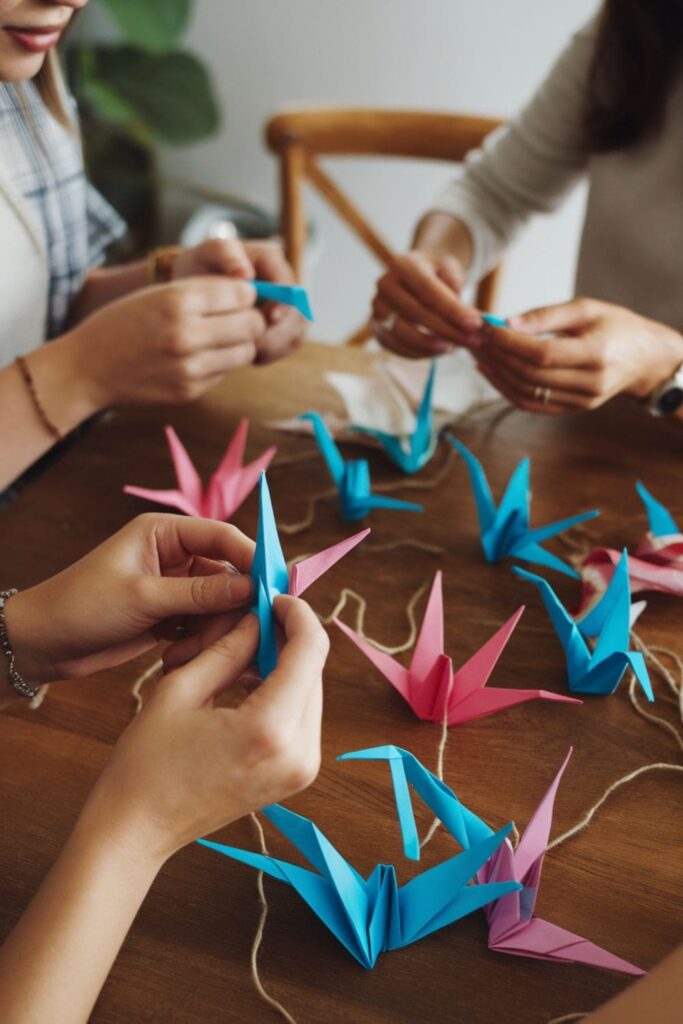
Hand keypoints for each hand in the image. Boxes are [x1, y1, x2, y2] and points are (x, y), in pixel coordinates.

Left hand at [4, 514, 254, 683]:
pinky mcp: (169, 615)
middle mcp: (173, 555)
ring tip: (186, 653)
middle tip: (239, 636)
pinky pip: (202, 625)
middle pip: (227, 573)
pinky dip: (198, 642)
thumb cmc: (81, 606)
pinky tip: (176, 658)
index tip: (274, 587)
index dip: (252, 558)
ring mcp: (173, 587)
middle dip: (232, 606)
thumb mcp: (144, 597)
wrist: (42, 644)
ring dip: (211, 631)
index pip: (224, 536)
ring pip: (218, 605)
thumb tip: (250, 588)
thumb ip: (200, 593)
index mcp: (164, 532)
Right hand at [63, 276, 264, 409]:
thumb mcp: (156, 293)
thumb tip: (250, 292)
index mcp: (176, 300)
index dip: (244, 293)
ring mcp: (189, 367)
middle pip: (253, 324)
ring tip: (217, 338)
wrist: (88, 368)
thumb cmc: (123, 323)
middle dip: (249, 319)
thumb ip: (202, 291)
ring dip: (238, 344)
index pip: (243, 293)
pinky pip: (225, 372)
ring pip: (246, 351)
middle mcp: (186, 334)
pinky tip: (196, 358)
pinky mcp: (189, 391)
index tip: (235, 297)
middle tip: (235, 318)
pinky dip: (219, 364)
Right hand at [82, 596, 326, 861]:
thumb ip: (228, 648)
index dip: (296, 613)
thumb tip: (257, 616)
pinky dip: (282, 689)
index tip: (271, 595)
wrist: (137, 831)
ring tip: (243, 648)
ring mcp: (303, 769)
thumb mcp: (180, 688)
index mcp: (271, 729)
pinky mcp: (297, 776)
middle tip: (253, 615)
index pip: (309, 650)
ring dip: (285, 662)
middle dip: (289, 635)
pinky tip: (247, 680)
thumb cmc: (146, 763)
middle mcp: (300, 752)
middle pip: (314, 669)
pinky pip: (302, 716)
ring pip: (311, 690)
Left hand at [174, 238, 304, 363]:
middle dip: (280, 331)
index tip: (269, 317)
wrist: (192, 292)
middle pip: (299, 311)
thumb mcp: (206, 254)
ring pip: (297, 331)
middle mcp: (283, 282)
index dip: (285, 302)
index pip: (289, 282)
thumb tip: (247, 274)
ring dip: (276, 346)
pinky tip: (251, 356)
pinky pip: (288, 345)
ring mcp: (286, 307)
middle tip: (256, 345)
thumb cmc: (200, 269)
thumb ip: (225, 253)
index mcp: (269, 259)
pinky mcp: (282, 328)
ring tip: (250, 353)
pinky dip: (272, 353)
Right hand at [371, 249, 482, 357]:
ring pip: (402, 334)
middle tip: (473, 340)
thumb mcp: (451, 269)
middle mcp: (385, 284)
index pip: (427, 290)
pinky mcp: (376, 327)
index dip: (452, 309)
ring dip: (431, 346)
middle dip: (447, 330)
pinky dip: (419, 353)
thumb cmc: (436, 273)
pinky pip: (396, 347)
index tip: (475, 324)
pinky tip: (439, 350)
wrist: (415, 276)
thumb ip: (457, 289)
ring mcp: (377, 307)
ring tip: (455, 346)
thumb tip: (468, 319)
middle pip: (415, 313)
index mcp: (403, 264)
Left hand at [475, 298, 682, 413]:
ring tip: (477, 353)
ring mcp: (581, 401)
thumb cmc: (614, 326)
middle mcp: (589, 383)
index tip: (486, 327)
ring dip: (496, 374)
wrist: (643, 359)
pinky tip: (490, 371)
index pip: (541, 354)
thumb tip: (506, 322)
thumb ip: (545, 315)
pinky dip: (505, 389)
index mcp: (596, 354)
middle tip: (474, 339)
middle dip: (497, 356)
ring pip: (526, 393)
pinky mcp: (572, 410)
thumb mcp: (586, 309)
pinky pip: (531, 404)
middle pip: (530, 375)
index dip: (509, 343)